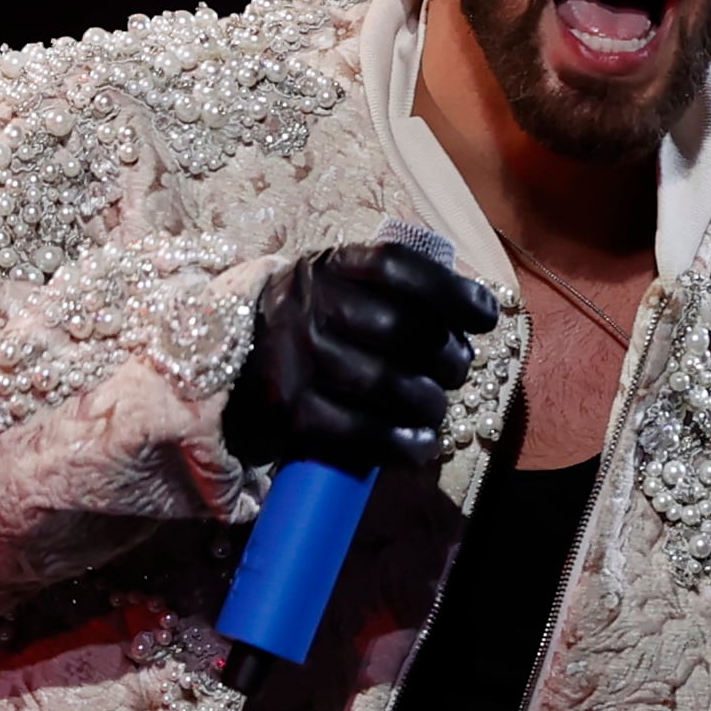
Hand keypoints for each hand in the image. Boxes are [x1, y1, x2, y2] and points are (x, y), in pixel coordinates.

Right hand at [225, 223, 497, 472]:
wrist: (225, 364)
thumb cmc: (310, 326)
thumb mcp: (340, 287)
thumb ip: (396, 289)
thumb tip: (475, 313)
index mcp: (330, 266)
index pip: (398, 267)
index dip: (451, 291)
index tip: (485, 317)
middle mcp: (309, 305)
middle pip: (405, 329)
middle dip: (449, 356)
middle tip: (455, 370)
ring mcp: (296, 359)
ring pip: (391, 384)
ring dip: (431, 404)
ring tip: (434, 408)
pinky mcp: (289, 413)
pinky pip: (363, 433)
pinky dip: (404, 444)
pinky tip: (419, 444)